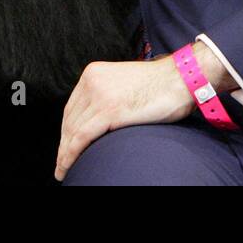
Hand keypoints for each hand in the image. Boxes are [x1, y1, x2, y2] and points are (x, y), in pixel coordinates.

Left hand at [54, 56, 194, 181]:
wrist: (181, 78)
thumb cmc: (161, 85)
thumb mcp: (124, 84)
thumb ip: (108, 96)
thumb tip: (100, 120)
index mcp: (93, 73)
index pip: (73, 107)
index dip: (67, 130)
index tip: (65, 145)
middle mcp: (91, 81)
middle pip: (70, 119)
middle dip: (64, 143)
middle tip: (61, 163)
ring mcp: (99, 95)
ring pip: (72, 130)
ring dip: (65, 153)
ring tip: (62, 170)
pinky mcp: (109, 111)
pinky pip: (82, 137)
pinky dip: (71, 154)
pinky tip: (68, 165)